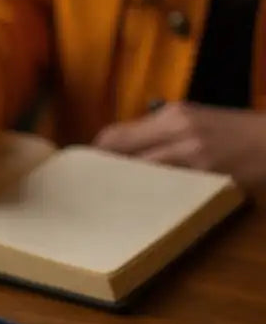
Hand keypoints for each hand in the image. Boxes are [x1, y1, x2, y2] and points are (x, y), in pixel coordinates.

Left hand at [94, 102, 265, 187]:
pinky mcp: (206, 178)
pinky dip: (152, 199)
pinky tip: (145, 209)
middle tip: (91, 190)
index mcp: (172, 114)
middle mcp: (177, 130)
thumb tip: (127, 149)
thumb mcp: (197, 120)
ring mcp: (191, 155)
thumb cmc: (236, 132)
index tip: (87, 169)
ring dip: (123, 188)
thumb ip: (162, 131)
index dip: (96, 154)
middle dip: (102, 173)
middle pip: (120, 153)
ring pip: (139, 173)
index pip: (116, 134)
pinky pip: (167, 191)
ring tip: (112, 201)